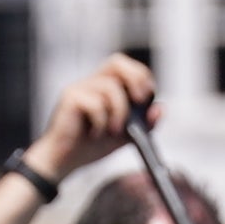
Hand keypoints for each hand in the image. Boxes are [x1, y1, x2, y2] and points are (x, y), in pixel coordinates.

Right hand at [28, 54, 160, 181]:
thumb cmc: (88, 146)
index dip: (141, 77)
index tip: (148, 98)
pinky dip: (102, 122)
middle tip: (139, 101)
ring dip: (119, 112)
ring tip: (113, 132)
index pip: (126, 67)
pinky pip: (95, 103)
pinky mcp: (70, 98)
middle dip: (134, 79)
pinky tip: (94, 134)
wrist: (63, 162)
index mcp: (103, 87)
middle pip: (117, 61)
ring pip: (110, 87)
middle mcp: (91, 83)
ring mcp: (79, 88)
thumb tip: (161, 109)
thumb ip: (143, 124)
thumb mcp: (124, 136)